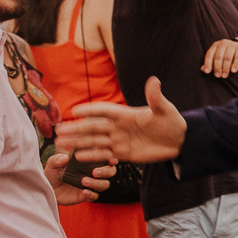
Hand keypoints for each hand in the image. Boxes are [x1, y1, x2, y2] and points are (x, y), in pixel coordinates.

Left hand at [45, 153, 115, 205]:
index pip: (105, 158)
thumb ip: (57, 159)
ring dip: (97, 183)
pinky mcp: (86, 195)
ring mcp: (91, 184)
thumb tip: (64, 158)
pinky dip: (91, 194)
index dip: (111, 158)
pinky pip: (94, 196)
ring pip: (104, 184)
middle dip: (106, 171)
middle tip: (95, 172)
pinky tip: (84, 192)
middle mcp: (93, 172)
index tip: (110, 159)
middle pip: (110, 171)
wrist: (47, 188)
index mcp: (89, 161)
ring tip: (84, 181)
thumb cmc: (52, 172)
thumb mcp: (52, 163)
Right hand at [57, 77, 185, 163]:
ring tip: (60, 143)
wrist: (179, 141)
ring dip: (78, 142)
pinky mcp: (123, 153)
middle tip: (58, 131)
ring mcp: (119, 140)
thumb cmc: (172, 122)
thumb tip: (154, 80)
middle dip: (76, 128)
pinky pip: (104, 154)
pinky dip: (92, 156)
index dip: (90, 110)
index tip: (75, 111)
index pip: (104, 111)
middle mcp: (119, 127)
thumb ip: (155, 98)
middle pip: (93, 127)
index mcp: (126, 114)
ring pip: (94, 141)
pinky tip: (78, 156)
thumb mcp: (165, 109)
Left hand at [202, 39, 237, 77]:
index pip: (209, 54)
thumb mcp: (218, 58)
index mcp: (216, 45)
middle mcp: (223, 43)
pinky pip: (237, 58)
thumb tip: (203, 70)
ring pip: (227, 58)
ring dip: (225, 68)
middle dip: (217, 67)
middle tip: (217, 76)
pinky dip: (235, 65)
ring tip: (224, 76)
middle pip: (218, 56)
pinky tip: (233, 71)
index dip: (207, 63)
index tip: (207, 72)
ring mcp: (232, 45)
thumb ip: (210, 63)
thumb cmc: (227, 55)